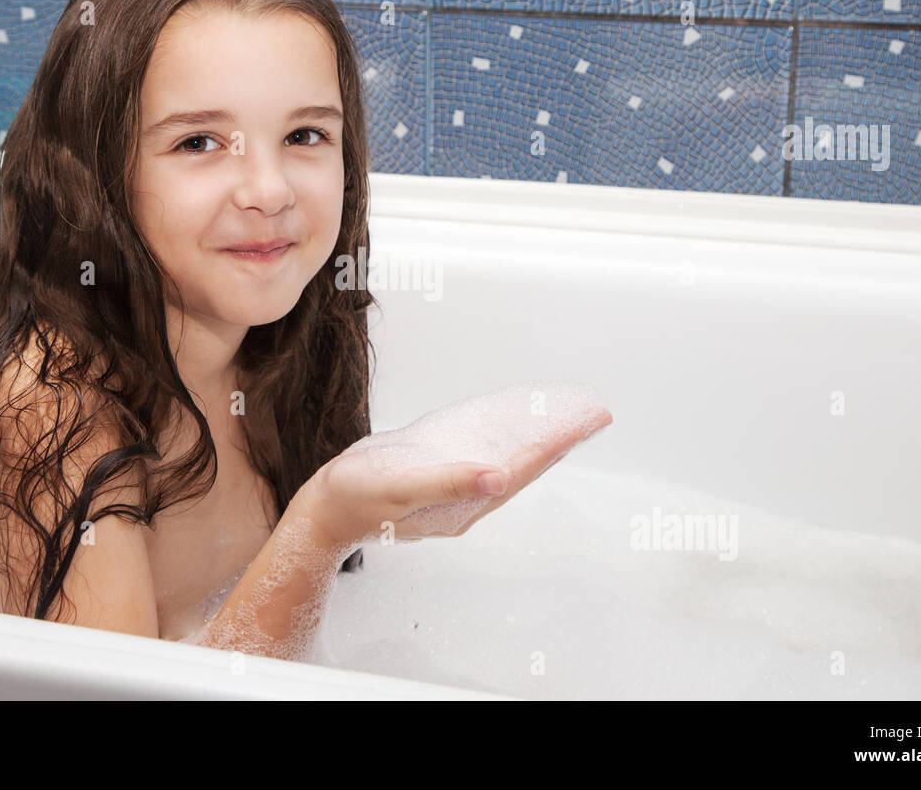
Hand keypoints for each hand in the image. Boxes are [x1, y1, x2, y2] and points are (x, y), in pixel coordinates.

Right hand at [296, 401, 611, 547]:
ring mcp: (456, 484)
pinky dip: (505, 433)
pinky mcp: (439, 471)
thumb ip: (450, 481)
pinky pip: (483, 450)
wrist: (325, 509)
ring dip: (538, 435)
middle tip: (595, 411)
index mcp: (468, 498)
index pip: (526, 465)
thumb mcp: (402, 486)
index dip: (559, 440)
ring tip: (567, 411)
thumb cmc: (357, 498)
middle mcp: (469, 494)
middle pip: (526, 461)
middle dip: (560, 436)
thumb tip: (497, 475)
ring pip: (509, 455)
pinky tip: (514, 419)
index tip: (590, 419)